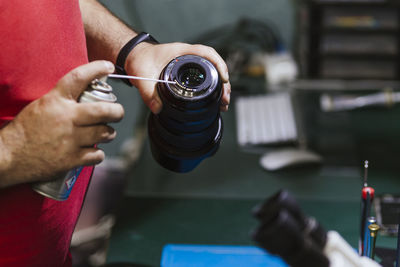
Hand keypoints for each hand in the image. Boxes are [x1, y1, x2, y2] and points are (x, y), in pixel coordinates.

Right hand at [0, 61, 123, 186]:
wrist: (8, 156)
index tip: (108, 66)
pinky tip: (92, 151)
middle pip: (105, 111)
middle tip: (117, 113)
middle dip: (117, 112)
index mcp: (56, 100)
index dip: (97, 69)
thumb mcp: (42, 106)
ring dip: (109, 133)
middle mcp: (66, 117)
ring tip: (105, 133)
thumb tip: (86, 95)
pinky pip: (98, 155)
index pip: (79, 77)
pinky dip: (98, 154)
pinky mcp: (71, 159)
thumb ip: (63, 100)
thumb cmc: (25, 129)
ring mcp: (70, 139)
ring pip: (105, 133)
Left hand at [124, 42, 230, 113]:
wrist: (134, 58)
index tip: (224, 78)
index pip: (206, 53)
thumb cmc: (139, 60)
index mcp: (181, 52)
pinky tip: (214, 102)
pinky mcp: (186, 74)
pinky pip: (204, 79)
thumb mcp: (142, 75)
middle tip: (225, 98)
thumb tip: (158, 109)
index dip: (218, 64)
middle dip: (223, 82)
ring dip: (219, 87)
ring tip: (223, 104)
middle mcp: (188, 57)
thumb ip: (148, 93)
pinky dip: (211, 90)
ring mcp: (188, 65)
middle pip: (213, 66)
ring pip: (211, 74)